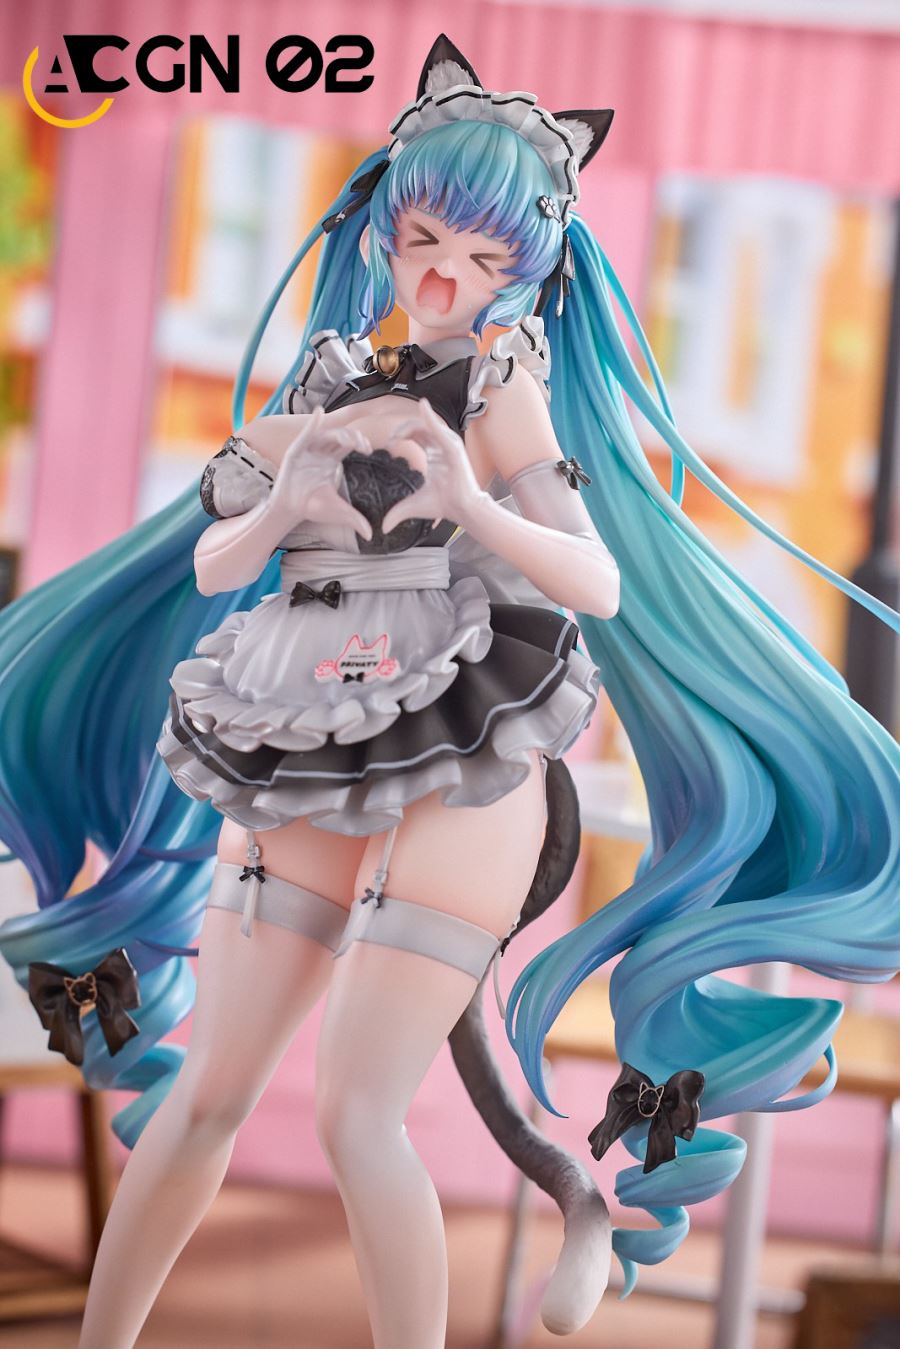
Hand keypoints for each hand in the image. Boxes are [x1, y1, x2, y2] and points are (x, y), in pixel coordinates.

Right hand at [268, 406, 372, 540]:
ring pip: (325, 434)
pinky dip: (312, 423)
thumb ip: (355, 519)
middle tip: (363, 446)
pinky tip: (318, 411)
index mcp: (332, 460)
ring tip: (350, 441)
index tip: (369, 450)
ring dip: (338, 434)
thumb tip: (371, 535)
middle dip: (352, 437)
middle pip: (339, 436)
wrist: (291, 510)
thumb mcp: (338, 511)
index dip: (359, 442)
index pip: (348, 444)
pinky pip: (305, 434)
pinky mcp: (296, 452)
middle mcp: (321, 452)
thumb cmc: (312, 507)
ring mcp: (308, 450)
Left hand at [381, 401, 487, 534]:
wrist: (462, 511)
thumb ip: (396, 512)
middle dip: (402, 430)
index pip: (415, 434)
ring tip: (397, 437)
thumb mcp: (412, 505)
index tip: (389, 446)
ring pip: (426, 425)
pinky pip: (440, 429)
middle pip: (419, 426)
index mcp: (433, 454)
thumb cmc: (443, 504)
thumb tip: (383, 528)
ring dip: (410, 426)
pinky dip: (431, 417)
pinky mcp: (454, 447)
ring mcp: (448, 445)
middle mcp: (441, 446)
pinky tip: (423, 407)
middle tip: (391, 441)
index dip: (401, 436)